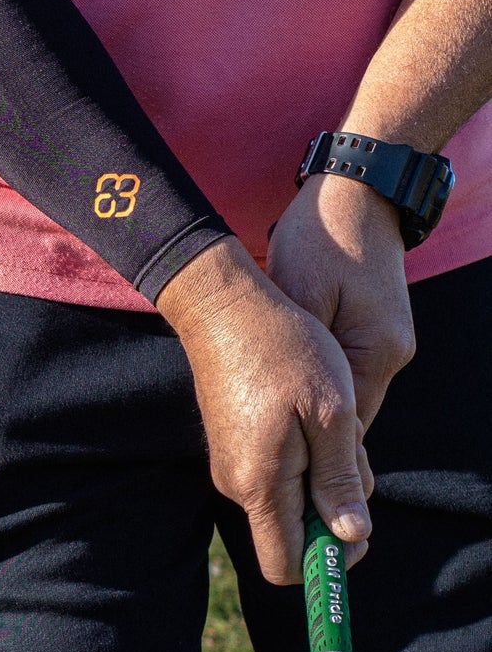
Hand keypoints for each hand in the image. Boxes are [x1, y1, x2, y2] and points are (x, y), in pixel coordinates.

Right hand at [157, 237, 371, 583]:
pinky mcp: (234, 447)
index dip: (327, 562)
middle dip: (334, 504)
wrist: (224, 308)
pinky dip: (306, 454)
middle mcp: (238, 485)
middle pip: (294, 531)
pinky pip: (277, 472)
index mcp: (260, 484)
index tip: (355, 528)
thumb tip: (350, 536)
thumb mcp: (331, 413)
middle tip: (352, 447)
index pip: (287, 565)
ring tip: (332, 418)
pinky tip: (311, 411)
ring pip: (291, 497)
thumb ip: (340, 479)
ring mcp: (232, 466)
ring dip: (323, 471)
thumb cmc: (284, 352)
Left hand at [265, 170, 414, 429]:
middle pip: (348, 417)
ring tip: (266, 412)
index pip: (347, 427)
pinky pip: (344, 372)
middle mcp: (391, 355)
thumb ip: (299, 354)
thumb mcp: (298, 296)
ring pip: (344, 396)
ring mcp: (387, 343)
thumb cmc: (320, 238)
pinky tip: (284, 379)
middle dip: (308, 430)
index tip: (271, 458)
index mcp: (376, 352)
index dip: (311, 446)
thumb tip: (286, 405)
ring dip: (311, 403)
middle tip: (259, 441)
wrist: (356, 192)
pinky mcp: (375, 331)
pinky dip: (317, 380)